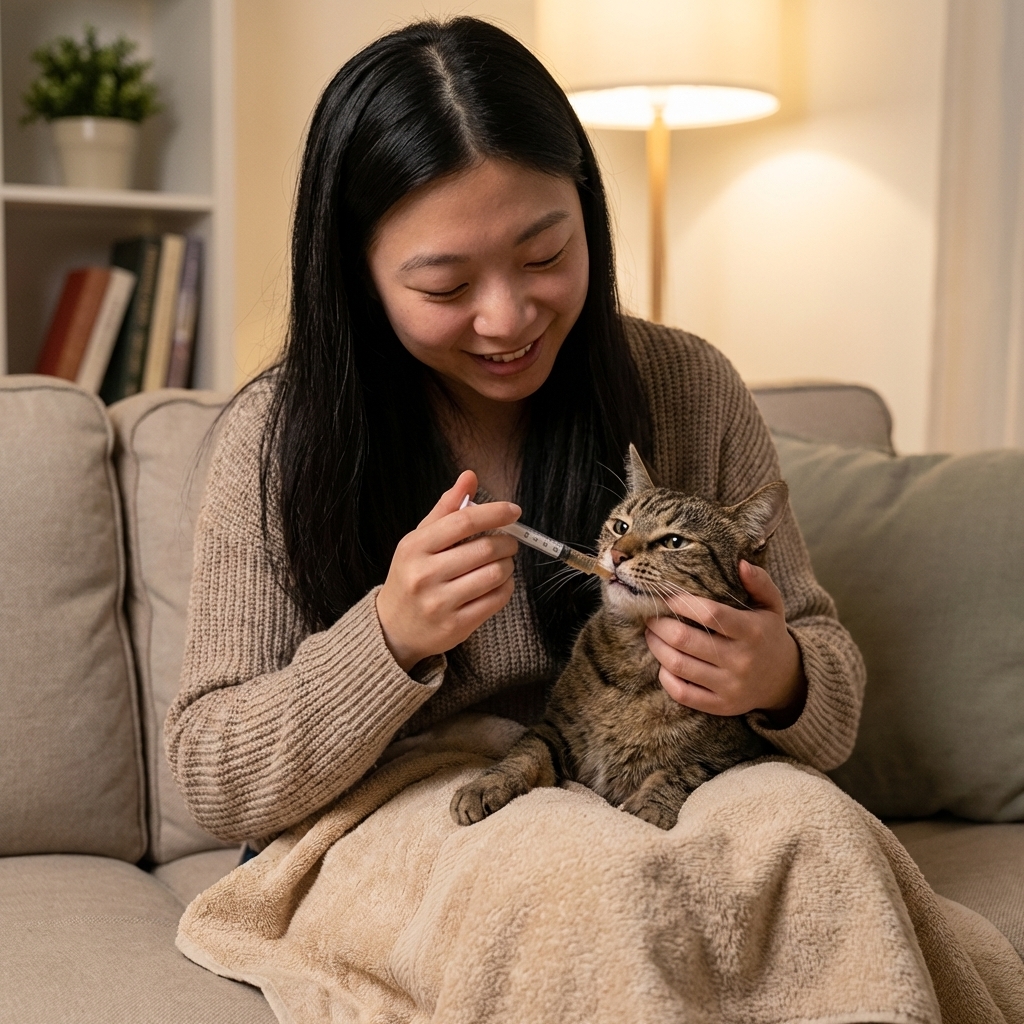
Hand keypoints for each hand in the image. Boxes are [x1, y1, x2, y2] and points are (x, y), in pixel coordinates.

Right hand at [376, 470, 519, 671]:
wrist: (393, 627)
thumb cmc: (412, 575)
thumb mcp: (419, 540)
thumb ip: (446, 509)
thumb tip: (469, 477)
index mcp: (415, 547)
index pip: (463, 522)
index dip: (494, 513)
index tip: (513, 510)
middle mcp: (425, 575)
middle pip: (484, 548)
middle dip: (507, 542)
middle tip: (509, 541)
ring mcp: (440, 603)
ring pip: (495, 574)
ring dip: (508, 564)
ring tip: (503, 562)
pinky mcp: (456, 626)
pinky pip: (496, 599)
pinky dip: (506, 587)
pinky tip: (499, 583)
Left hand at [644, 560, 806, 725]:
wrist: (783, 680)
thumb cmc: (768, 634)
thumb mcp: (772, 606)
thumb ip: (759, 582)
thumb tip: (741, 563)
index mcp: (753, 632)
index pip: (710, 615)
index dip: (681, 604)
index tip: (665, 596)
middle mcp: (742, 661)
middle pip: (685, 640)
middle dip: (659, 625)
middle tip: (650, 616)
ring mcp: (730, 686)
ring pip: (678, 665)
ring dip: (656, 647)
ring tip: (651, 634)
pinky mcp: (720, 706)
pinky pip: (682, 693)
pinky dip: (665, 676)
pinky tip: (664, 662)